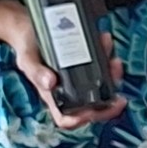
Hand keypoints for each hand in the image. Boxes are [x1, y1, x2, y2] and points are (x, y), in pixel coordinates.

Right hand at [0, 0, 112, 127]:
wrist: (30, 28)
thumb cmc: (27, 48)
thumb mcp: (27, 60)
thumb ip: (35, 72)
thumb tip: (50, 83)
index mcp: (54, 96)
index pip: (68, 118)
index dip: (82, 119)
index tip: (94, 112)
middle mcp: (69, 90)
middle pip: (93, 105)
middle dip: (109, 100)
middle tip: (118, 95)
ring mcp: (80, 76)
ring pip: (103, 83)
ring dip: (113, 74)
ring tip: (114, 61)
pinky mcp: (87, 61)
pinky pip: (102, 63)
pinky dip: (107, 53)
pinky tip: (105, 41)